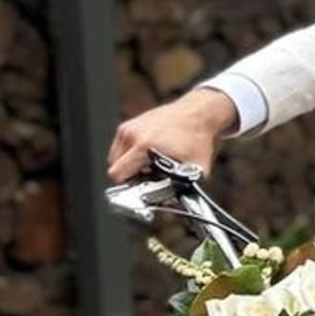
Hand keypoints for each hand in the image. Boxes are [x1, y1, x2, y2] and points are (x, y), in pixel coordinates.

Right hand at [107, 86, 236, 182]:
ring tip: (148, 165)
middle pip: (115, 167)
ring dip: (128, 164)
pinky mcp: (130, 123)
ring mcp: (130, 127)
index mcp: (144, 146)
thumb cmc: (197, 138)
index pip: (117, 174)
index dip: (127, 186)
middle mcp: (132, 135)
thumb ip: (185, 187)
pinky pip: (121, 145)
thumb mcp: (197, 168)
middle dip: (129, 176)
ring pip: (116, 156)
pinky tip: (147, 154)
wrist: (199, 112)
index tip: (140, 189)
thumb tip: (180, 202)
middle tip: (147, 177)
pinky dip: (130, 153)